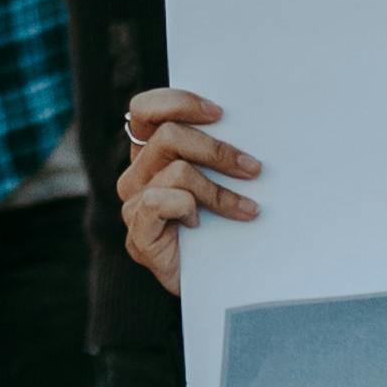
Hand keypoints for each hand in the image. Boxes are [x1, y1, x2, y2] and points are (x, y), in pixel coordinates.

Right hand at [115, 87, 262, 294]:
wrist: (218, 285)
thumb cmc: (222, 228)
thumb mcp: (220, 180)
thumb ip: (215, 152)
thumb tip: (249, 123)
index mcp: (150, 154)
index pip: (144, 109)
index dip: (178, 102)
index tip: (219, 113)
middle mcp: (136, 175)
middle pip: (168, 136)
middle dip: (217, 150)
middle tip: (253, 168)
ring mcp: (133, 205)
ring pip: (175, 170)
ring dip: (218, 190)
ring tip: (247, 209)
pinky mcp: (138, 235)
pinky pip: (159, 201)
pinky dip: (187, 208)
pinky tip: (201, 225)